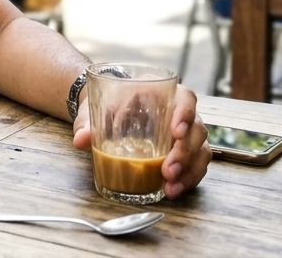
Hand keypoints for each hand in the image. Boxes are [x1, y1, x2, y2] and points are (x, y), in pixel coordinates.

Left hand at [72, 84, 210, 199]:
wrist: (110, 113)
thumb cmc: (108, 105)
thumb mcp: (96, 108)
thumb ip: (87, 122)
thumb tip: (80, 139)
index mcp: (163, 92)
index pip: (185, 98)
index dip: (185, 114)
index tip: (175, 132)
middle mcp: (180, 111)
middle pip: (196, 129)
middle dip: (185, 153)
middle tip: (168, 170)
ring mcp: (186, 133)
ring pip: (201, 150)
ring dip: (189, 170)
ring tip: (170, 187)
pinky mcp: (185, 152)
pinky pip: (196, 165)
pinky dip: (188, 179)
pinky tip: (173, 190)